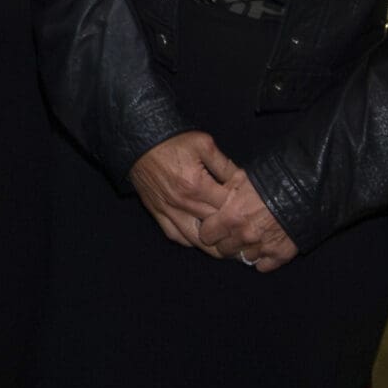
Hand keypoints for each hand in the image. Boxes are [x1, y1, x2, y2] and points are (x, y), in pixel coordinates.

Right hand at [130, 131, 239, 248]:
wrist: (139, 143)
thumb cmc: (171, 142)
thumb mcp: (203, 143)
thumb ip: (224, 164)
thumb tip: (243, 179)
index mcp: (197, 185)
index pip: (228, 205)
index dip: (241, 206)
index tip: (248, 204)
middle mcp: (183, 203)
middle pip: (215, 225)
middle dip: (231, 228)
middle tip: (244, 229)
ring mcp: (169, 211)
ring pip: (196, 239)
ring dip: (213, 245)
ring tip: (227, 246)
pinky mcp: (157, 213)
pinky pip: (175, 235)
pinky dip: (189, 241)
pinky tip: (200, 240)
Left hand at [198, 168, 297, 271]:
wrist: (308, 187)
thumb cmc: (272, 180)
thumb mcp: (241, 178)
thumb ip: (222, 192)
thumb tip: (207, 194)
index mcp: (231, 217)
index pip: (206, 236)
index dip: (210, 230)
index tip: (215, 226)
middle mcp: (244, 236)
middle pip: (223, 249)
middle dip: (226, 241)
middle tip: (234, 230)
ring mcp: (263, 247)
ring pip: (244, 257)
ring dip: (246, 248)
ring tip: (254, 235)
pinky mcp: (281, 254)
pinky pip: (263, 266)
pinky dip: (264, 258)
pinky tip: (266, 245)